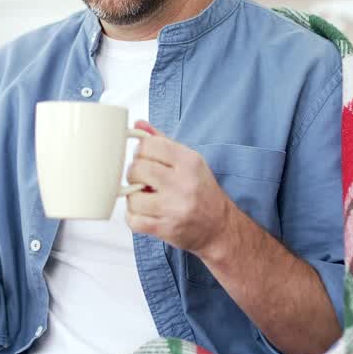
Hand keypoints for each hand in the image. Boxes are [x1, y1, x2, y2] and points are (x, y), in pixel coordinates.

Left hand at [125, 121, 234, 256]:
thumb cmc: (202, 191)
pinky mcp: (166, 228)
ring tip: (145, 198)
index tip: (144, 159)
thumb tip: (137, 125)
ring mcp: (174, 207)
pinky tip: (145, 213)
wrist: (220, 227)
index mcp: (189, 161)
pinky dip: (134, 217)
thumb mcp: (189, 161)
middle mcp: (183, 183)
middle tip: (142, 180)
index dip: (140, 152)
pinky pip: (133, 220)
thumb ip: (162, 142)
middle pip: (136, 169)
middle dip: (134, 175)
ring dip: (134, 198)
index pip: (148, 145)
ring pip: (131, 196)